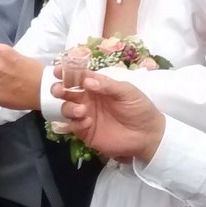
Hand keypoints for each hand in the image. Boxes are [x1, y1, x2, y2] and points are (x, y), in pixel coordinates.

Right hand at [51, 69, 165, 160]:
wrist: (147, 135)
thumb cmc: (139, 109)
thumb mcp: (127, 92)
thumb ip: (108, 85)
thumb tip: (87, 81)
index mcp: (97, 86)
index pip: (78, 76)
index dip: (67, 72)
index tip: (58, 71)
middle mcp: (88, 99)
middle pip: (66, 91)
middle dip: (59, 89)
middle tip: (59, 90)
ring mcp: (85, 115)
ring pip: (66, 108)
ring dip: (68, 107)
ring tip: (82, 110)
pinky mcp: (85, 132)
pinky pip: (72, 126)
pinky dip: (76, 123)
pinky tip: (88, 122)